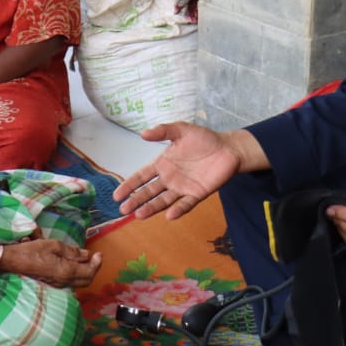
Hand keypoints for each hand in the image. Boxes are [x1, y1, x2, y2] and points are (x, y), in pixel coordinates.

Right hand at [0, 239, 102, 287]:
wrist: (13, 262)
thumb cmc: (32, 251)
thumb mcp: (54, 245)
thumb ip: (72, 252)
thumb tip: (87, 254)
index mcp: (66, 271)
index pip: (89, 272)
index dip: (97, 263)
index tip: (98, 253)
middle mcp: (64, 281)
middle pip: (87, 280)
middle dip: (94, 269)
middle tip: (95, 257)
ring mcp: (58, 284)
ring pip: (79, 282)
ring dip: (86, 272)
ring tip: (85, 259)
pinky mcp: (52, 284)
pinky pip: (70, 282)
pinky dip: (77, 274)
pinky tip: (73, 264)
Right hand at [113, 123, 245, 219]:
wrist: (228, 148)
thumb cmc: (204, 139)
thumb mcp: (181, 130)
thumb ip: (163, 131)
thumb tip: (142, 134)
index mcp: (163, 164)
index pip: (141, 176)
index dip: (129, 185)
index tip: (117, 195)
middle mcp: (170, 178)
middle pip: (149, 192)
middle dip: (136, 200)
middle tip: (123, 210)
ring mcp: (182, 188)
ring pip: (163, 200)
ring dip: (152, 208)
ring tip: (139, 215)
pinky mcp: (197, 194)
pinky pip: (186, 204)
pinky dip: (178, 210)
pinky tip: (169, 215)